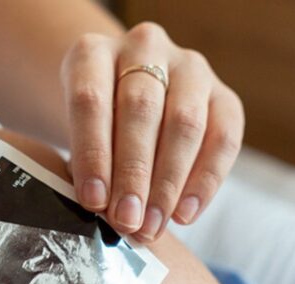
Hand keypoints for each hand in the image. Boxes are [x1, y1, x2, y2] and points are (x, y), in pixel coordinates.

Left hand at [61, 22, 244, 241]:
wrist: (122, 98)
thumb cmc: (89, 126)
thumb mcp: (71, 134)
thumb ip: (84, 164)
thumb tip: (102, 212)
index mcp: (92, 52)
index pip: (91, 99)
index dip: (92, 153)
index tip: (93, 201)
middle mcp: (143, 47)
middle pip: (140, 109)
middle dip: (133, 173)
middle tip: (126, 221)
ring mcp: (188, 67)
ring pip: (184, 122)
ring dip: (168, 183)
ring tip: (153, 225)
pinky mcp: (222, 93)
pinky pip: (222, 137)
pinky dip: (205, 181)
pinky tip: (185, 214)